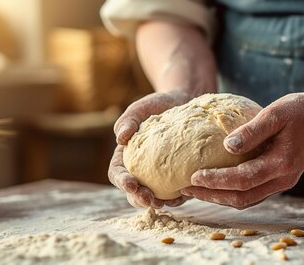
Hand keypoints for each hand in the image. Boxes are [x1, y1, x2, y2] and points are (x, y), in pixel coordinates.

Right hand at [109, 90, 193, 207]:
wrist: (183, 102)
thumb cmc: (156, 106)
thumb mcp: (139, 109)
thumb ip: (126, 121)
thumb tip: (121, 137)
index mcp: (126, 157)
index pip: (117, 174)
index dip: (122, 181)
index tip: (130, 183)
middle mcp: (141, 170)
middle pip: (134, 192)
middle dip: (139, 199)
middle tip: (149, 200)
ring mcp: (160, 176)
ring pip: (155, 197)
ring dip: (158, 202)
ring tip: (165, 203)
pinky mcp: (179, 176)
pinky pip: (177, 192)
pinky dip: (180, 196)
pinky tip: (186, 193)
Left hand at [181, 92, 303, 208]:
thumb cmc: (299, 110)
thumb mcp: (275, 113)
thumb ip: (252, 130)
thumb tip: (226, 146)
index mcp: (281, 164)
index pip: (243, 180)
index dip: (216, 181)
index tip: (193, 176)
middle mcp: (283, 179)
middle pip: (242, 198)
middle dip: (212, 195)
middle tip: (186, 188)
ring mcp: (282, 182)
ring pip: (247, 200)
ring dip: (220, 197)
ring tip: (195, 188)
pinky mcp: (280, 179)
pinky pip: (252, 193)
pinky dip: (232, 192)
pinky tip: (215, 184)